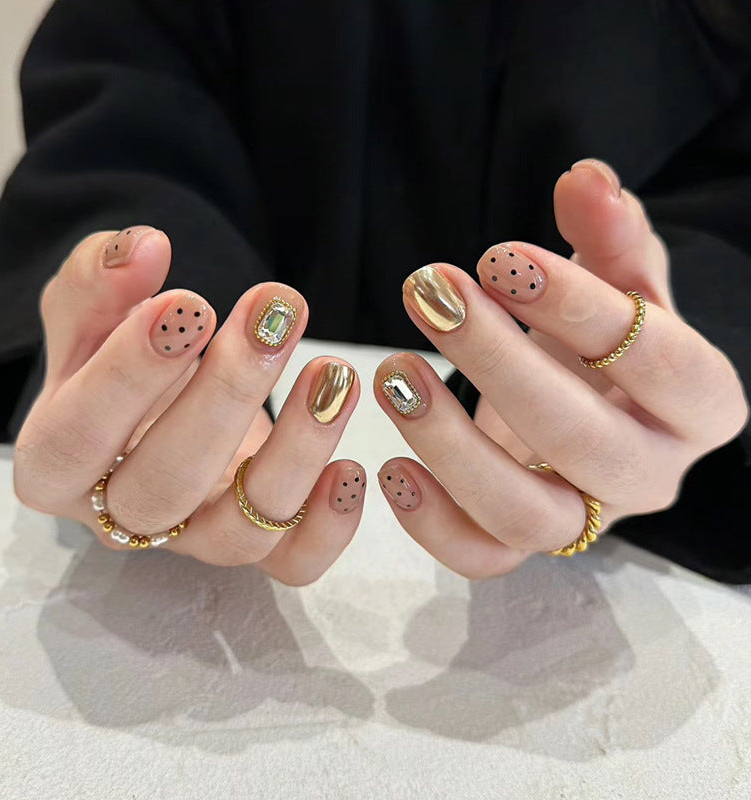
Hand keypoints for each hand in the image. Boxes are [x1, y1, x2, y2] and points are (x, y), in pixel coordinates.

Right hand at [14, 226, 363, 583]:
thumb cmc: (120, 362)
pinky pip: (294, 565)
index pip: (78, 438)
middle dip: (225, 396)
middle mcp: (122, 516)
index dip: (129, 376)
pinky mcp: (257, 549)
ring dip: (296, 451)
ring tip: (333, 373)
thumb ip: (98, 284)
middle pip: (165, 485)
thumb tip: (140, 247)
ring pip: (241, 531)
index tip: (187, 303)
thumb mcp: (91, 317)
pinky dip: (329, 528)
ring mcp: (194, 541)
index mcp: (56, 464)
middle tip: (271, 318)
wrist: (160, 408)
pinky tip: (353, 468)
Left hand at [375, 159, 749, 577]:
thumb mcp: (617, 279)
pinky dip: (434, 525)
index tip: (498, 258)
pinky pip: (484, 557)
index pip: (658, 360)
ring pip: (527, 513)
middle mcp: (652, 473)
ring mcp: (588, 520)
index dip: (579, 307)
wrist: (586, 401)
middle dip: (499, 363)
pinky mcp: (528, 543)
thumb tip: (585, 179)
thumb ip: (610, 234)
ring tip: (393, 374)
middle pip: (584, 441)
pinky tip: (389, 468)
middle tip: (430, 295)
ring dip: (451, 446)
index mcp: (698, 402)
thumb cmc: (603, 338)